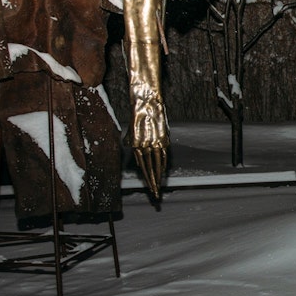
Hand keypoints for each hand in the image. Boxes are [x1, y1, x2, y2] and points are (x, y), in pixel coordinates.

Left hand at [130, 84, 167, 199]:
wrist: (146, 101)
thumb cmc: (137, 113)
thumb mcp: (130, 128)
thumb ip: (131, 140)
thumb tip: (131, 148)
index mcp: (135, 144)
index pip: (141, 166)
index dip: (145, 177)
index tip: (148, 187)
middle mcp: (144, 145)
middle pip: (149, 168)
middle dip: (152, 183)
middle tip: (155, 195)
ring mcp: (154, 142)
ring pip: (157, 164)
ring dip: (158, 177)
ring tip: (159, 187)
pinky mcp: (163, 138)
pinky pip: (164, 155)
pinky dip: (164, 165)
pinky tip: (164, 173)